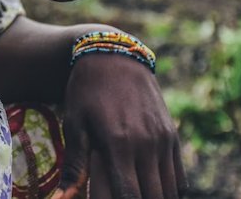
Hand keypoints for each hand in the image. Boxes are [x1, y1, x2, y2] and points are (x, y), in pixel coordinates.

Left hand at [52, 53, 186, 198]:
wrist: (113, 56)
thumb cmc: (86, 92)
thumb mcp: (74, 124)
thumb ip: (74, 165)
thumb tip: (61, 198)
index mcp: (118, 143)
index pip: (128, 196)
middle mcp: (146, 144)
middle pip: (152, 197)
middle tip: (120, 194)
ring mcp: (163, 140)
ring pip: (169, 191)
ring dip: (154, 197)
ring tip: (135, 193)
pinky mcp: (172, 135)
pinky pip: (179, 177)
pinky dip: (169, 190)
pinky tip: (151, 189)